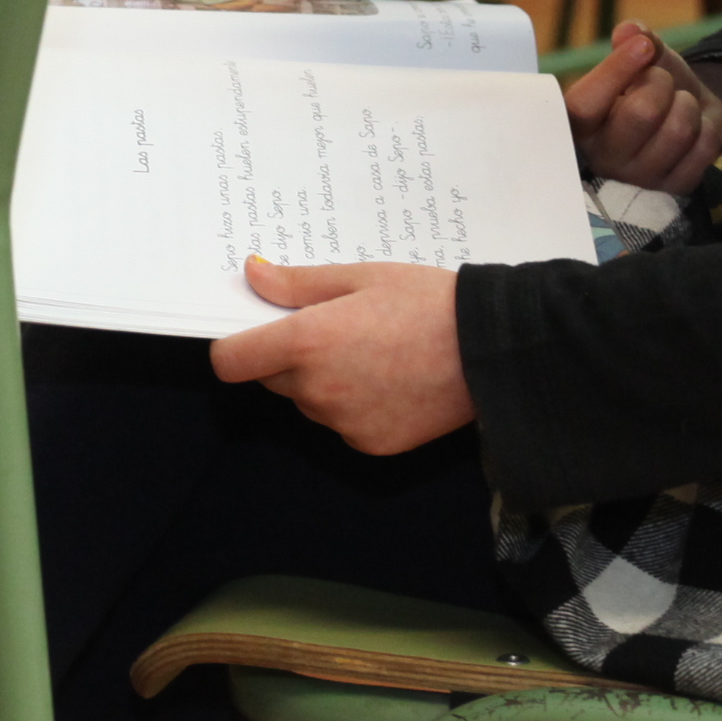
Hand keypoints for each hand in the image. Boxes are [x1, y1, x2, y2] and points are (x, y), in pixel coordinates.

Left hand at [209, 260, 473, 452]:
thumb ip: (298, 284)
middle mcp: (316, 390)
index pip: (231, 361)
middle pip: (271, 379)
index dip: (236, 345)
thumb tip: (253, 276)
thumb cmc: (427, 301)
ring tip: (373, 351)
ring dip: (322, 381)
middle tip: (334, 328)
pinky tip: (391, 380)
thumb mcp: (361, 276)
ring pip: (308, 401)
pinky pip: (341, 423)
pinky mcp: (369, 444)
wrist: (490, 350)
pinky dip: (353, 405)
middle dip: (287, 356)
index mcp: (307, 342)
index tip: (255, 330)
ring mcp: (342, 423)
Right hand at [561, 22, 721, 194]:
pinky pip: (703, 149)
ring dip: (687, 106)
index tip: (643, 46)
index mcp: (582, 124)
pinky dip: (707, 129)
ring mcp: (640, 178)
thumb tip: (629, 31)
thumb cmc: (656, 85)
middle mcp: (604, 157)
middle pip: (641, 113)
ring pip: (679, 130)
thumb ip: (636, 39)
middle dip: (662, 84)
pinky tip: (696, 130)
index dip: (614, 70)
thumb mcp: (645, 57)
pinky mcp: (675, 189)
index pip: (584, 104)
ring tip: (680, 105)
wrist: (694, 115)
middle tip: (662, 81)